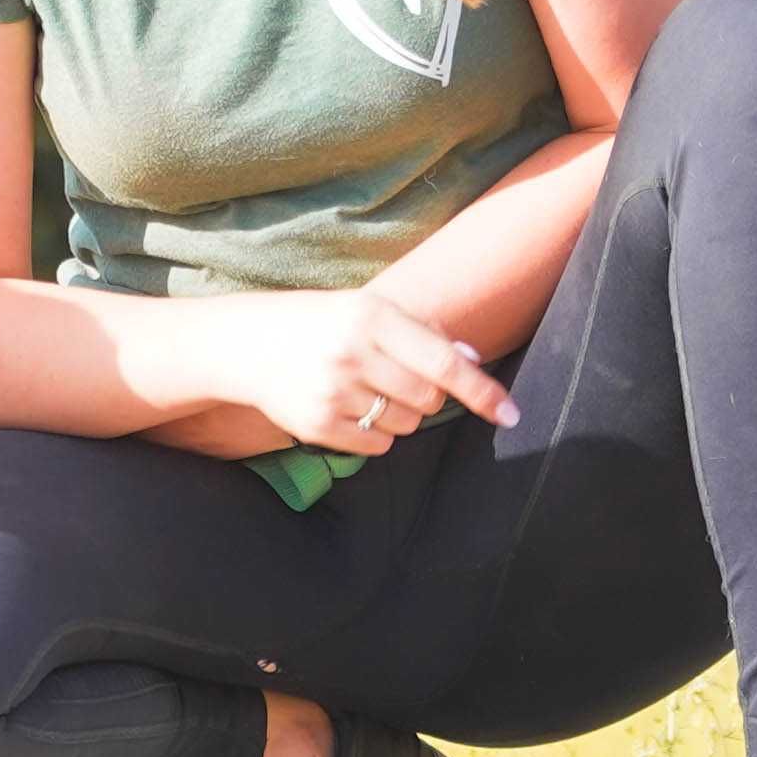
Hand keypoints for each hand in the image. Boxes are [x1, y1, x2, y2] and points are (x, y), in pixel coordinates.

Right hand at [217, 289, 520, 455]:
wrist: (246, 344)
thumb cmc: (321, 323)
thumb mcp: (367, 310)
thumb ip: (422, 332)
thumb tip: (472, 358)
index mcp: (372, 317)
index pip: (444, 363)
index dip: (482, 391)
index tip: (511, 413)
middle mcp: (353, 354)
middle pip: (428, 399)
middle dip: (426, 395)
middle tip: (395, 377)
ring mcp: (334, 392)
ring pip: (405, 424)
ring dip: (399, 414)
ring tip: (363, 389)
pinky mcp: (318, 425)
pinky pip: (377, 446)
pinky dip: (374, 434)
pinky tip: (347, 408)